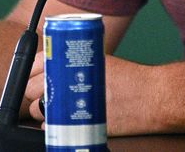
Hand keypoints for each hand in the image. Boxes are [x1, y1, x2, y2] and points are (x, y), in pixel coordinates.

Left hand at [26, 55, 155, 135]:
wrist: (153, 97)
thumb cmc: (132, 80)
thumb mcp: (103, 61)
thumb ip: (78, 64)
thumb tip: (55, 69)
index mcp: (75, 58)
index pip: (35, 63)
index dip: (31, 71)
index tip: (35, 76)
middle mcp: (70, 78)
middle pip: (31, 87)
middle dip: (34, 92)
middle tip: (49, 94)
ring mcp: (71, 101)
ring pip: (37, 109)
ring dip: (42, 110)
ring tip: (58, 108)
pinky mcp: (76, 124)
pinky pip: (51, 127)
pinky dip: (54, 125)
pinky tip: (66, 120)